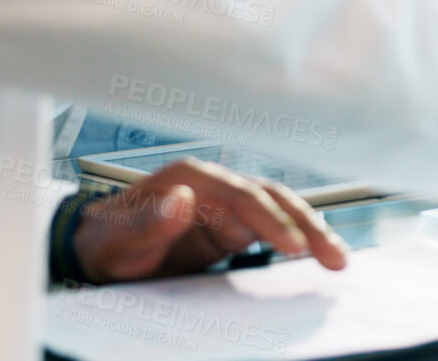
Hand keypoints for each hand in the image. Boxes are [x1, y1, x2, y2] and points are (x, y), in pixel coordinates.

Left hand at [71, 158, 348, 282]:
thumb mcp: (117, 238)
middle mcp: (216, 186)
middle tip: (331, 255)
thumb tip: (183, 199)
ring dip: (312, 232)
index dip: (271, 219)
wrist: (100, 251)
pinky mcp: (233, 227)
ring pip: (281, 211)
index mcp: (191, 178)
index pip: (244, 195)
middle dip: (306, 225)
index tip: (292, 246)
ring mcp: (227, 206)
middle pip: (273, 198)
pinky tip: (319, 256)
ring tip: (337, 259)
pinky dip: (298, 240)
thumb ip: (148, 221)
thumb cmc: (106, 240)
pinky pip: (274, 229)